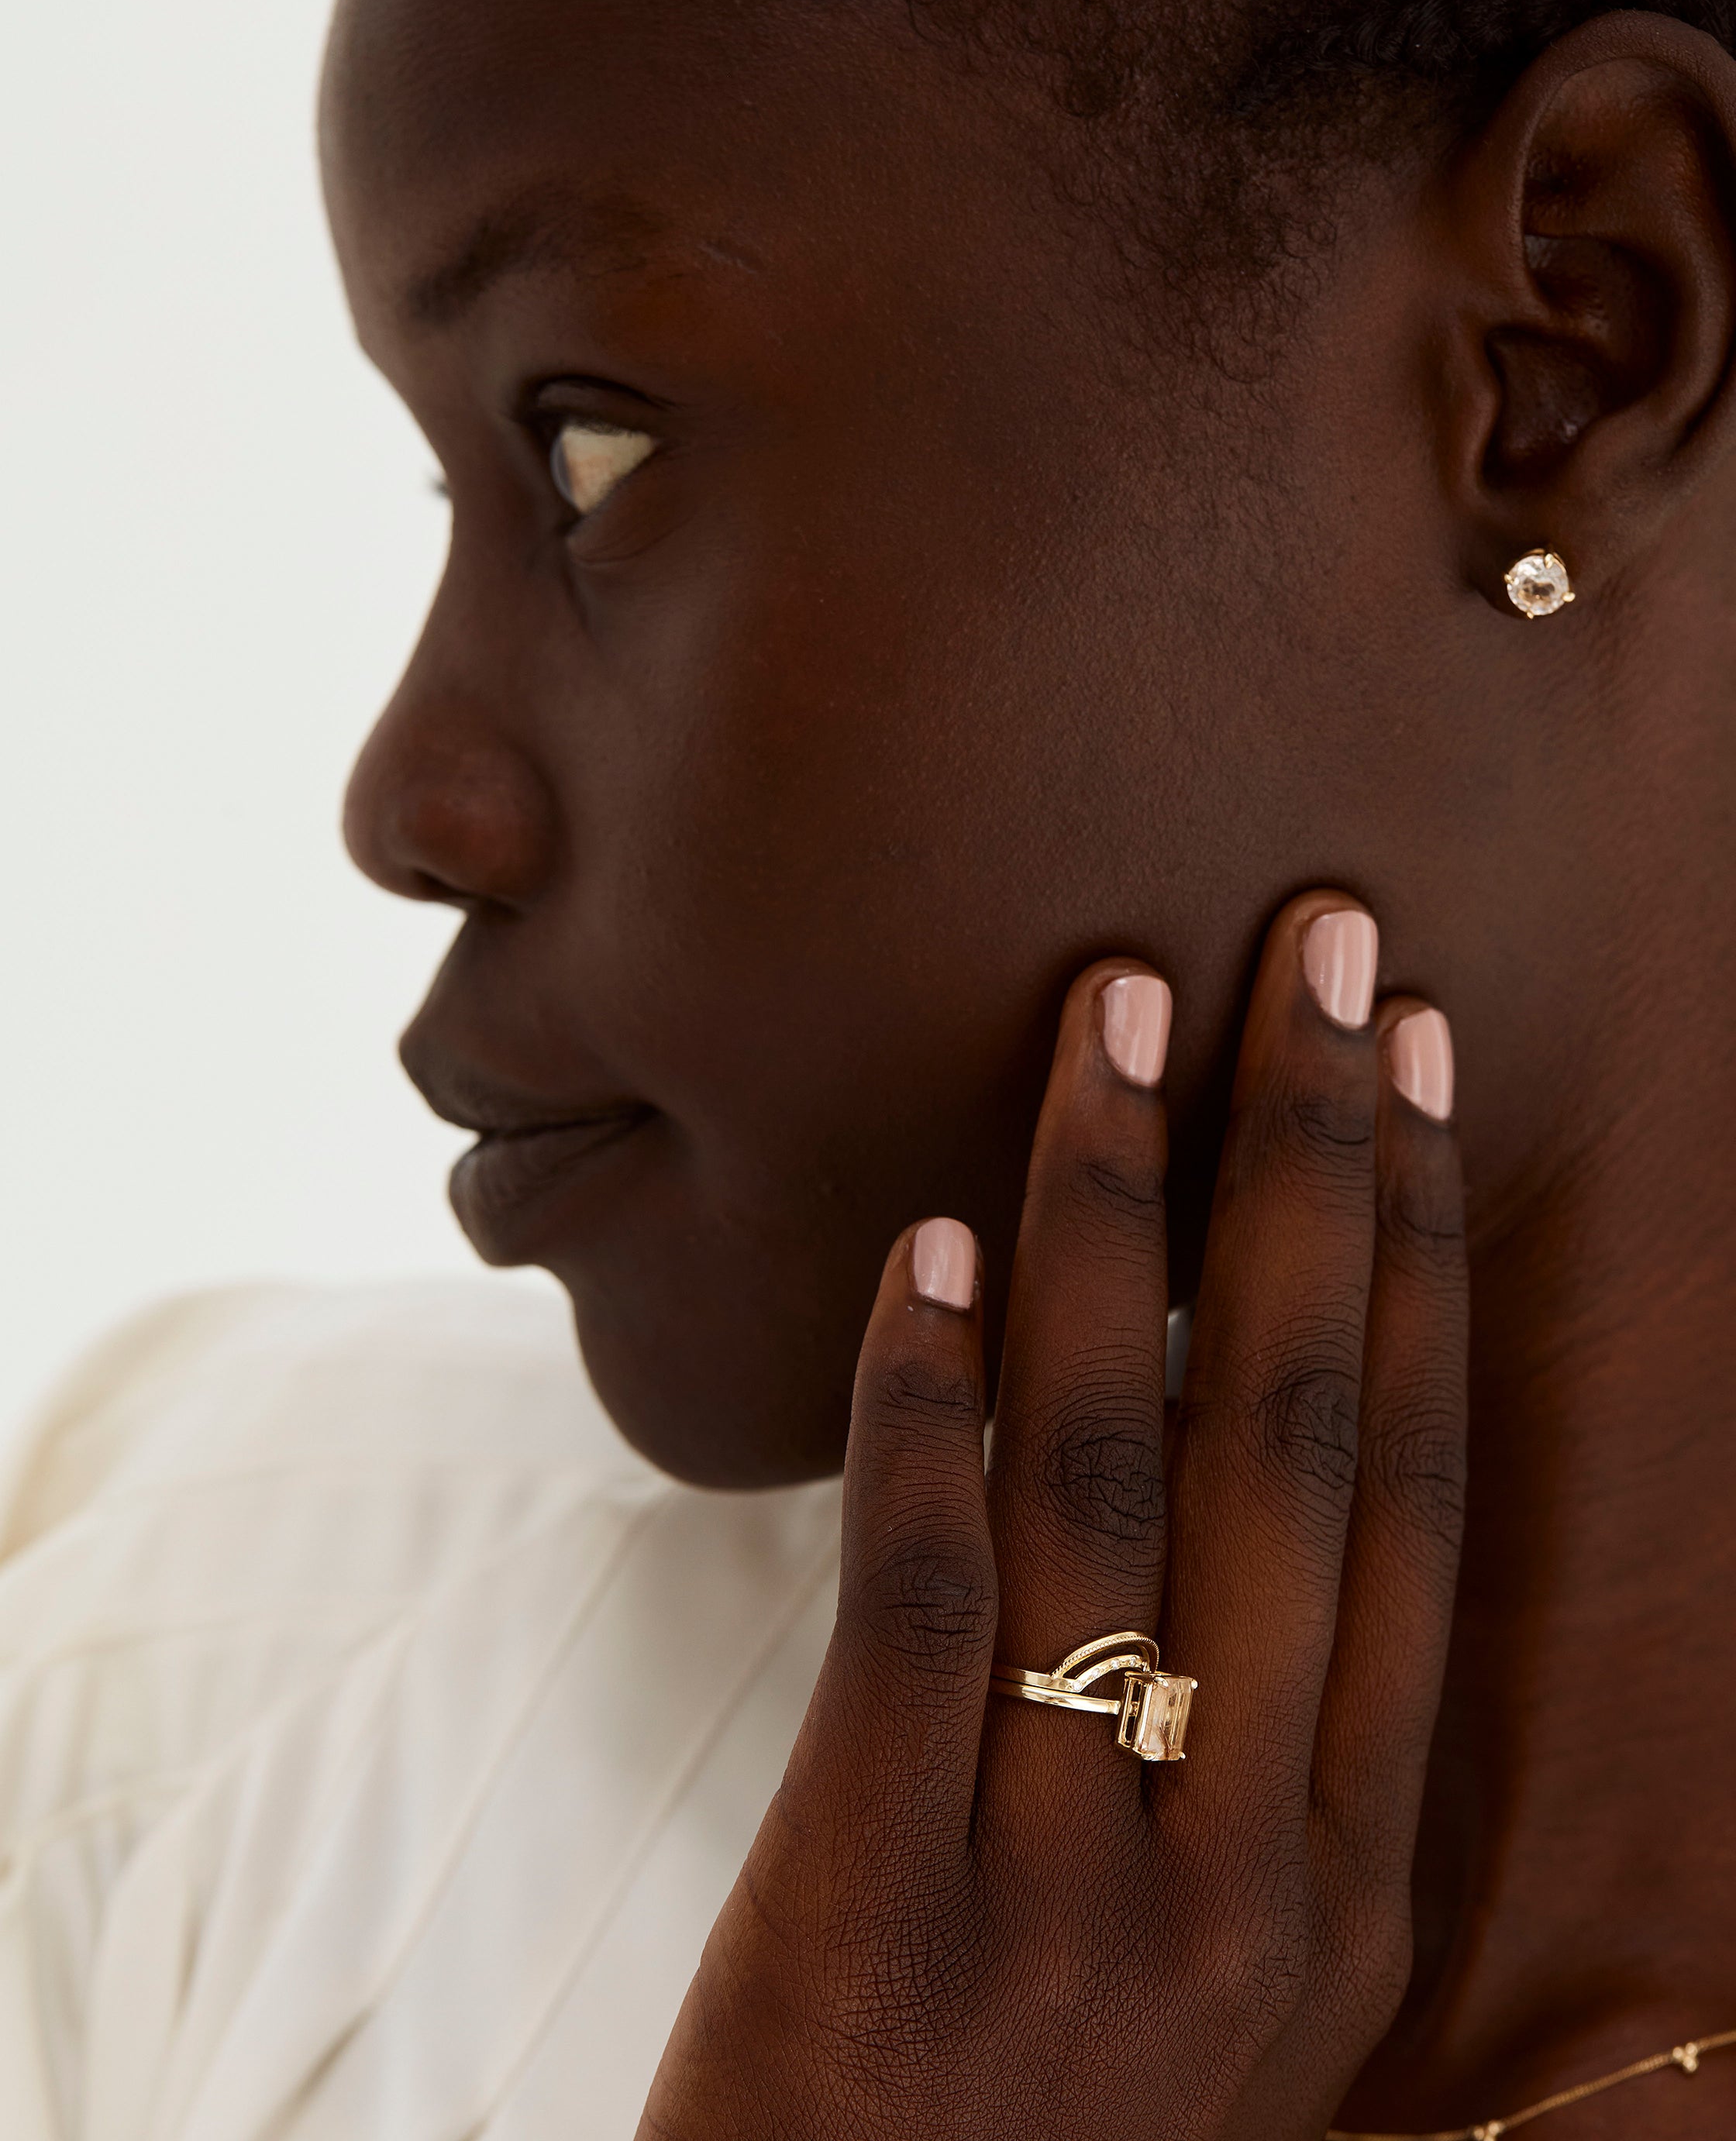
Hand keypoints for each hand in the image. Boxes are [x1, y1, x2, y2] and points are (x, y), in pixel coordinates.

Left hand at [640, 891, 1468, 2140]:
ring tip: (1110, 1018)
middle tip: (1311, 947)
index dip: (1421, 1258)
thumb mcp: (1216, 1962)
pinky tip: (926, 1249)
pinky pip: (920, 1598)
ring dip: (1114, 1220)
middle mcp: (1258, 1868)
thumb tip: (1237, 1458)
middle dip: (1311, 1166)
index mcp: (1354, 1872)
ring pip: (1115, 1476)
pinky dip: (925, 1406)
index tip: (1411, 1069)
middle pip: (1306, 1439)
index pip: (1420, 1499)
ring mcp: (1080, 1895)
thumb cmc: (1037, 2124)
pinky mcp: (884, 1911)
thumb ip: (1252, 1752)